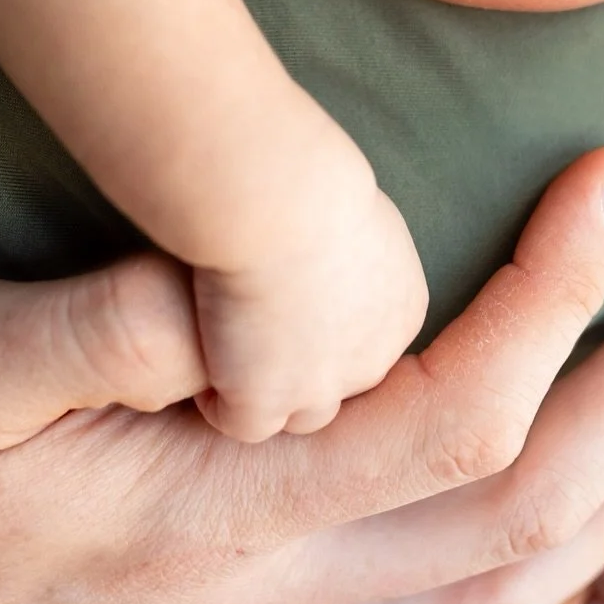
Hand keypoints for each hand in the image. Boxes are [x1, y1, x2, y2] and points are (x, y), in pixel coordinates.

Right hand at [193, 171, 428, 441]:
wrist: (282, 202)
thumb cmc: (306, 180)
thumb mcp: (346, 205)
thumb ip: (344, 239)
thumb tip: (321, 243)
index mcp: (401, 305)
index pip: (367, 340)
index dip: (323, 325)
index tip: (289, 296)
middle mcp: (373, 356)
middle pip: (340, 382)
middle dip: (301, 361)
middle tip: (256, 324)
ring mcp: (321, 388)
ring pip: (298, 415)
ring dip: (264, 388)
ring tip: (225, 351)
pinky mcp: (266, 402)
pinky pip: (242, 423)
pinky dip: (219, 400)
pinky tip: (203, 362)